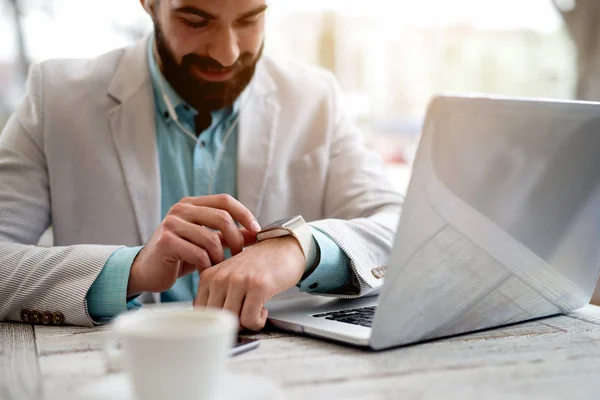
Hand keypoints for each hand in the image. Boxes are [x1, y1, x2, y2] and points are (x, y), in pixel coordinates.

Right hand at [127, 195, 260, 295]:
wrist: (147, 271)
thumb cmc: (180, 256)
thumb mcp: (207, 242)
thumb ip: (229, 235)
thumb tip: (256, 233)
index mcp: (192, 204)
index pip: (224, 200)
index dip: (244, 214)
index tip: (257, 230)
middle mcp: (180, 209)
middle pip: (222, 217)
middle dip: (236, 239)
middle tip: (239, 256)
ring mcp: (171, 223)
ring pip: (211, 238)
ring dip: (220, 257)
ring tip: (218, 267)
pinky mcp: (166, 241)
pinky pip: (198, 253)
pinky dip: (206, 265)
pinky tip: (204, 271)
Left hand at [193, 236, 305, 330]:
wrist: (283, 248)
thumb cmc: (258, 266)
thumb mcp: (229, 276)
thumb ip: (215, 295)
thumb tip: (207, 324)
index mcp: (208, 276)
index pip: (200, 312)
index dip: (216, 321)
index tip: (230, 316)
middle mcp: (220, 278)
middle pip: (215, 319)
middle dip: (231, 324)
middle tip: (245, 315)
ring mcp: (238, 281)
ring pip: (232, 321)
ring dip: (246, 324)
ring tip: (255, 311)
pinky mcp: (257, 286)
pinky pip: (250, 320)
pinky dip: (258, 322)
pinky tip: (263, 310)